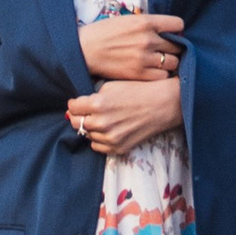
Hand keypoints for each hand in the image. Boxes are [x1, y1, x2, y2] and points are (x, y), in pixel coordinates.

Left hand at [64, 77, 182, 155]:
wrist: (163, 105)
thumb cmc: (138, 90)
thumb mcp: (111, 85)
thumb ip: (92, 96)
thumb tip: (78, 105)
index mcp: (97, 104)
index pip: (72, 107)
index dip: (75, 104)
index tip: (79, 103)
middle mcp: (101, 123)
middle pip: (75, 123)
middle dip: (78, 116)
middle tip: (86, 111)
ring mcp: (110, 138)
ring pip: (86, 135)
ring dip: (90, 128)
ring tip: (101, 119)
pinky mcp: (118, 148)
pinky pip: (97, 146)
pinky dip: (99, 139)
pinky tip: (108, 129)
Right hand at [77, 10, 185, 80]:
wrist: (84, 50)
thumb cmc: (104, 33)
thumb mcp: (128, 20)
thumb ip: (149, 25)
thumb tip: (170, 32)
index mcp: (145, 22)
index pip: (178, 24)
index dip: (176, 30)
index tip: (171, 34)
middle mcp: (148, 39)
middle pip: (177, 45)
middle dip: (173, 47)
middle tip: (165, 51)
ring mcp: (144, 58)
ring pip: (173, 62)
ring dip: (169, 62)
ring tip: (160, 63)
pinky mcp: (139, 74)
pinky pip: (162, 76)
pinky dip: (160, 75)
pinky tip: (152, 72)